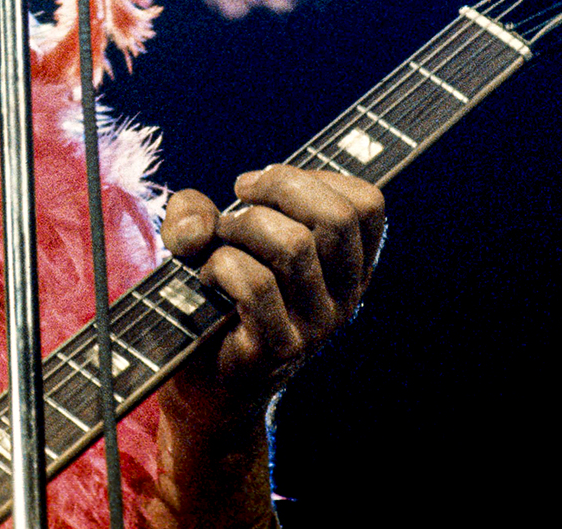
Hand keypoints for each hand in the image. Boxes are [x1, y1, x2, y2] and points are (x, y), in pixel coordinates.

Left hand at [160, 165, 385, 414]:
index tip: (262, 187)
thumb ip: (195, 212)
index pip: (367, 204)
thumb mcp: (209, 238)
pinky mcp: (279, 349)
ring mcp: (317, 327)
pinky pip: (255, 284)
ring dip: (240, 228)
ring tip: (219, 244)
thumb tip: (197, 225)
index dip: (312, 178)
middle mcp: (345, 297)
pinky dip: (221, 266)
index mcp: (349, 266)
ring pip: (293, 246)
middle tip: (239, 204)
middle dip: (279, 188)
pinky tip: (208, 278)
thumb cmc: (216, 295)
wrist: (206, 384)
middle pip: (338, 218)